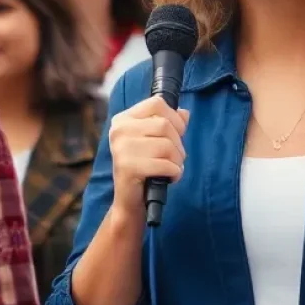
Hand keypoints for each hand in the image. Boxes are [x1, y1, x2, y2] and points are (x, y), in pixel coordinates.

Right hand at [109, 95, 189, 215]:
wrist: (130, 200)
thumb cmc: (145, 166)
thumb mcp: (155, 140)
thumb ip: (169, 123)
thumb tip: (184, 113)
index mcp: (123, 119)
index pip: (156, 103)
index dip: (174, 118)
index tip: (177, 133)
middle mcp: (119, 130)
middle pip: (165, 124)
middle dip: (178, 143)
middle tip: (174, 157)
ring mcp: (121, 148)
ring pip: (167, 144)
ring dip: (177, 159)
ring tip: (171, 167)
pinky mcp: (128, 167)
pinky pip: (165, 164)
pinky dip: (175, 172)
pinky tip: (169, 178)